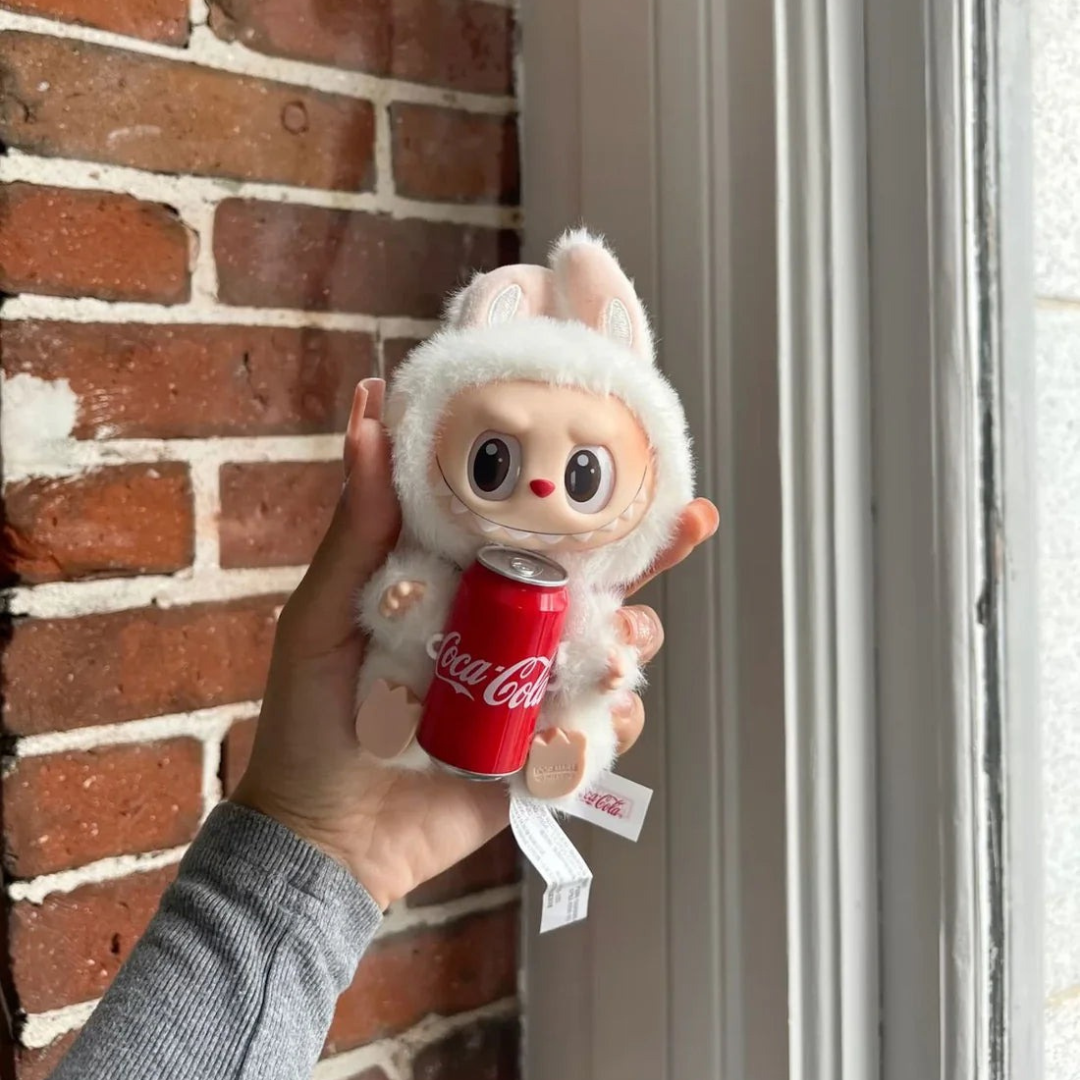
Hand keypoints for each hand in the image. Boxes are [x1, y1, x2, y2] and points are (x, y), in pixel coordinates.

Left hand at [232, 378, 717, 908]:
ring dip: (631, 644)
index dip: (585, 496)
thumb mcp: (326, 610)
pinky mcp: (544, 754)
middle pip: (596, 586)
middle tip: (687, 527)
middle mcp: (509, 634)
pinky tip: (592, 719)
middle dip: (649, 557)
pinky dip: (610, 725)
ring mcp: (532, 694)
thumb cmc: (310, 717)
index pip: (536, 532)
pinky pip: (601, 733)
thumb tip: (369, 412)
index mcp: (465, 589)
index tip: (638, 453)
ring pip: (612, 654)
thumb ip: (359, 524)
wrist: (324, 836)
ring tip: (617, 649)